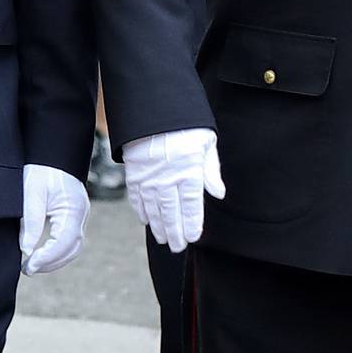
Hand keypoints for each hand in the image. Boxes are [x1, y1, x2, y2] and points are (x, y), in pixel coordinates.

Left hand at [20, 164, 89, 275]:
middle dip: (50, 263)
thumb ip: (30, 222)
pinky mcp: (75, 217)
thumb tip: (26, 250)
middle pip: (71, 249)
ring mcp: (81, 217)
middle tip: (27, 269)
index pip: (63, 242)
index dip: (46, 258)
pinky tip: (41, 255)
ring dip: (54, 260)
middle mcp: (82, 215)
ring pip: (72, 248)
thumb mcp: (32, 194)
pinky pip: (70, 241)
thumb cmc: (41, 170)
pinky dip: (57, 252)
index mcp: (73, 209)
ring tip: (32, 265)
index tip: (28, 265)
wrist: (52, 154)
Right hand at [122, 127, 223, 252]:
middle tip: (178, 247)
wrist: (152, 105)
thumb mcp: (206, 141)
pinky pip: (137, 197)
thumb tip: (218, 194)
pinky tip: (146, 220)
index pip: (191, 206)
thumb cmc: (185, 123)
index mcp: (189, 170)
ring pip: (154, 209)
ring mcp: (148, 176)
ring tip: (163, 239)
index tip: (193, 237)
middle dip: (175, 233)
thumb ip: (211, 170)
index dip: (192, 224)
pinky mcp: (133, 171)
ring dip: (158, 226)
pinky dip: (141, 210)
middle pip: (172, 213)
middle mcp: (168, 177)